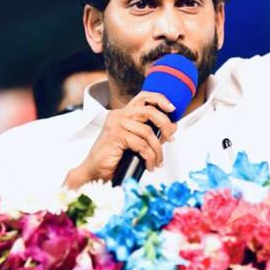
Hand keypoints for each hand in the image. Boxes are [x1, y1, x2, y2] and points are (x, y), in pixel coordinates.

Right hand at [63, 91, 177, 188]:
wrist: (96, 171)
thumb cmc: (114, 158)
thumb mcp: (138, 142)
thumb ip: (154, 133)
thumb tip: (173, 126)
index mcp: (124, 114)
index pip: (144, 97)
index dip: (160, 99)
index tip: (172, 109)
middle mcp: (119, 115)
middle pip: (150, 110)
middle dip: (165, 125)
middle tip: (170, 139)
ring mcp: (116, 123)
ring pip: (148, 132)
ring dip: (157, 150)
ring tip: (157, 162)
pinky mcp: (115, 135)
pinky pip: (141, 145)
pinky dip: (149, 157)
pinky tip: (149, 165)